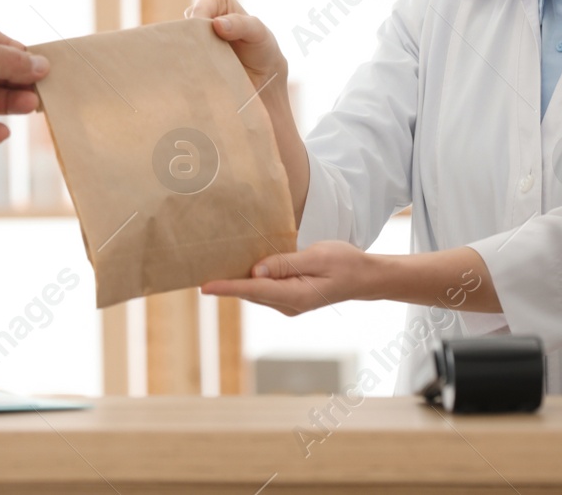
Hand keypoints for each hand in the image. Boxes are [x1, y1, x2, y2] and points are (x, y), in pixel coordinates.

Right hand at [186, 0, 287, 95]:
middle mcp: (201, 15)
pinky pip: (182, 57)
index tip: (203, 38)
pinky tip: (197, 74)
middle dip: (191, 39)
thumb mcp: (258, 32)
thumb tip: (217, 23)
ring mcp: (194, 36)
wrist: (261, 74)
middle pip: (186, 24)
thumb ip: (241, 24)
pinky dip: (188, 65)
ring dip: (190, 54)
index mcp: (216, 0)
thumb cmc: (261, 45)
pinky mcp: (190, 55)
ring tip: (203, 67)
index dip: (200, 18)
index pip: (201, 6)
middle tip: (201, 55)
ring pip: (181, 41)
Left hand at [201, 241, 377, 314]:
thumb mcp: (317, 256)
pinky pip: (263, 289)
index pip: (254, 291)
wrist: (364, 277)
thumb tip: (255, 271)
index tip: (204, 287)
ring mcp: (288, 303)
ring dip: (236, 281)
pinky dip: (250, 280)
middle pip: (249, 293)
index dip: (227, 287)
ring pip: (254, 292)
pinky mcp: (288, 298)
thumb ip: (286, 263)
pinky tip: (239, 267)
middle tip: (197, 270)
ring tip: (212, 266)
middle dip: (225, 283)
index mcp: (295, 296)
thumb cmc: (344, 262)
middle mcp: (288, 304)